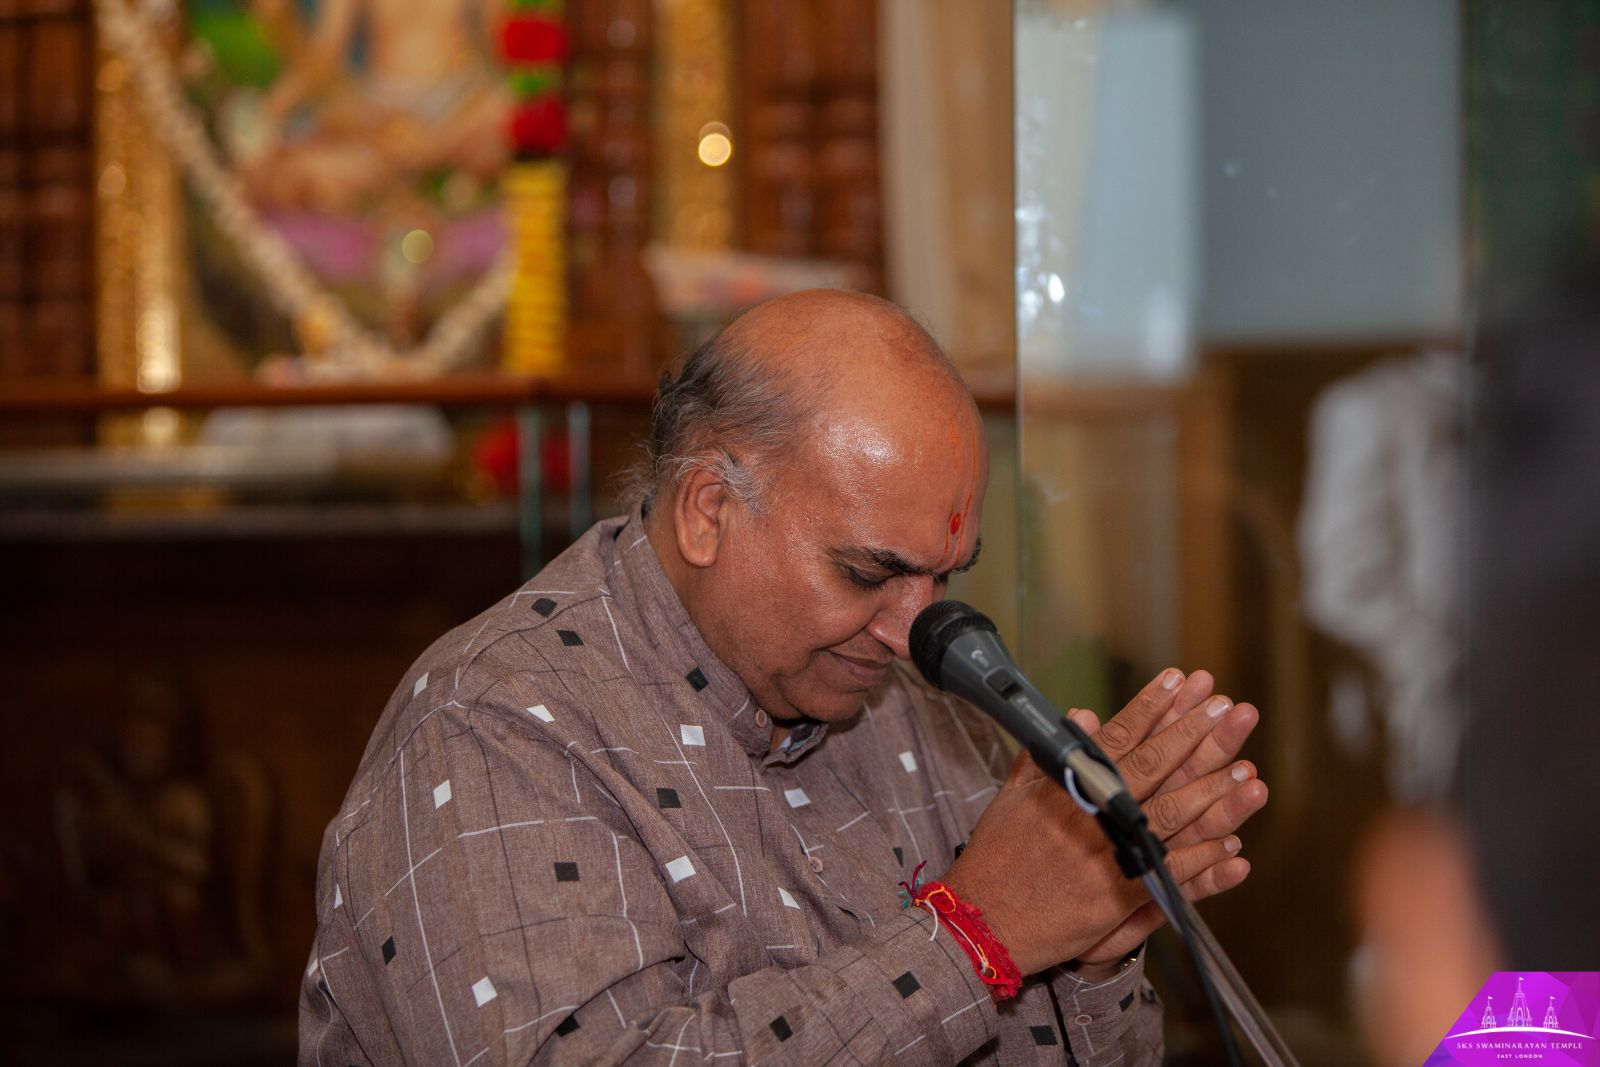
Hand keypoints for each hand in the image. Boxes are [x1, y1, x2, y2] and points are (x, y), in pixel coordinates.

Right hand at [941, 668, 1267, 975]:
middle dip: (1194, 733)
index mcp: (1067, 784)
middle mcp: (1092, 812)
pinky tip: (1234, 844)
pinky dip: (1204, 859)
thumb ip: (1048, 753)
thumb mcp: (1011, 796)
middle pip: (1154, 765)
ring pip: (1172, 814)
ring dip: (1212, 789)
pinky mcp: (1119, 895)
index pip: (1118, 735)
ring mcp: (1108, 853)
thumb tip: (1080, 716)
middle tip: (1229, 708)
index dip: (1152, 705)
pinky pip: (1172, 872)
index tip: (1181, 680)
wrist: (984, 919)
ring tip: (1246, 765)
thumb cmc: (994, 857)